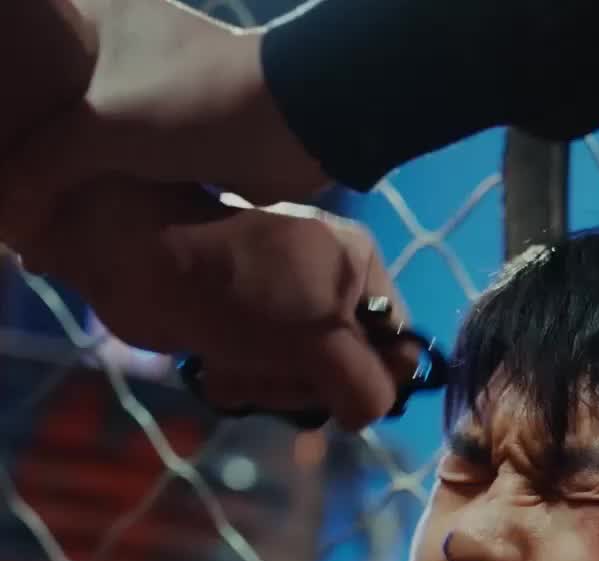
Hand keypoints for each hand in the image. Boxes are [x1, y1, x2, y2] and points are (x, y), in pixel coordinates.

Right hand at [0, 0, 326, 254]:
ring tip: (38, 210)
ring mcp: (155, 90)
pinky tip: (89, 224)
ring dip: (72, 171)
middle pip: (59, 94)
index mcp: (96, 17)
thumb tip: (11, 221)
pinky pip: (130, 164)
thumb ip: (43, 167)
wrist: (291, 127)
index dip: (10, 82)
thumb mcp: (99, 130)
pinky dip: (111, 192)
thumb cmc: (189, 104)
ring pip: (95, 132)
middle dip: (36, 141)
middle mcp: (124, 44)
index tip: (0, 130)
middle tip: (13, 183)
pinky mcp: (183, 134)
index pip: (34, 42)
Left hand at [19, 184, 417, 431]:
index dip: (367, 378)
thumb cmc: (236, 286)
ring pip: (300, 386)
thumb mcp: (318, 338)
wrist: (136, 259)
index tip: (331, 379)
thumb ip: (364, 383)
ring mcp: (283, 309)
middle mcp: (327, 284)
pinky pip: (262, 380)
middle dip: (302, 383)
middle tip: (269, 363)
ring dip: (264, 386)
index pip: (397, 349)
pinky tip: (214, 362)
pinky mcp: (243, 330)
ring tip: (233, 360)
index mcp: (359, 266)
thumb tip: (370, 414)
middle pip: (347, 375)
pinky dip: (238, 381)